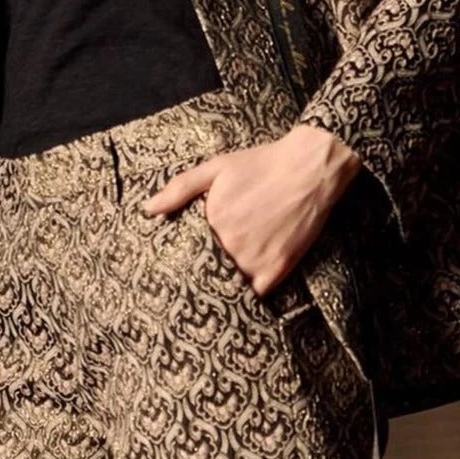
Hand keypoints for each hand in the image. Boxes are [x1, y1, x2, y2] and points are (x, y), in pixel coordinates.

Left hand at [141, 122, 362, 296]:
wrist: (310, 168)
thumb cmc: (262, 164)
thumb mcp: (217, 168)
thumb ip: (180, 188)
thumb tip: (149, 209)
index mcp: (213, 222)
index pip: (188, 252)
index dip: (184, 258)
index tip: (177, 264)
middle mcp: (232, 245)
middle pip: (209, 270)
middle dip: (203, 273)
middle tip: (197, 280)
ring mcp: (256, 260)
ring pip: (231, 285)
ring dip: (226, 285)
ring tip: (217, 290)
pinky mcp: (279, 269)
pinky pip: (257, 294)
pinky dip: (250, 293)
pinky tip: (245, 289)